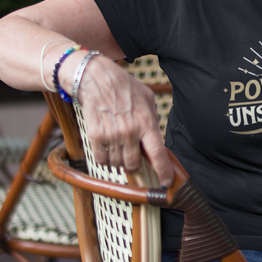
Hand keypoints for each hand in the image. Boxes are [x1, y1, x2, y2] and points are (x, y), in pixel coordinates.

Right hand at [63, 55, 173, 185]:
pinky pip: (101, 160)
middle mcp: (129, 132)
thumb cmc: (123, 87)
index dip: (164, 172)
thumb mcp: (147, 98)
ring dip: (118, 159)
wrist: (95, 78)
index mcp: (146, 122)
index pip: (158, 154)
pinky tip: (106, 145)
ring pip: (117, 164)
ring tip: (117, 143)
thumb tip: (156, 140)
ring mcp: (111, 135)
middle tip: (132, 153)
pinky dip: (104, 158)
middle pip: (134, 164)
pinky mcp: (95, 136)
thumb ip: (153, 120)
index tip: (166, 182)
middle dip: (135, 163)